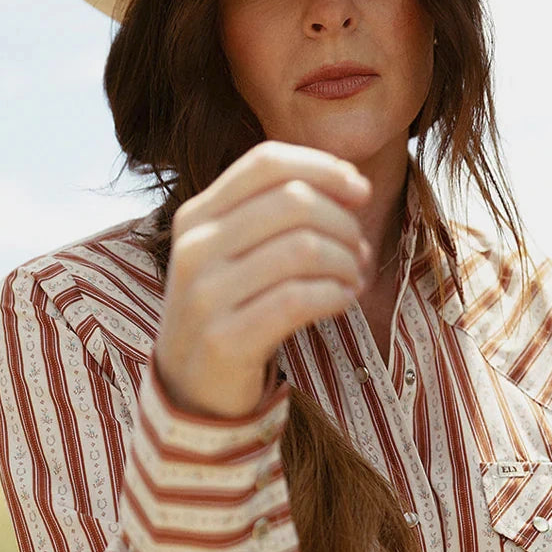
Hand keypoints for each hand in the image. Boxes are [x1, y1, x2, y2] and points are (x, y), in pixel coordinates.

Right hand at [153, 140, 372, 418]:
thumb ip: (275, 212)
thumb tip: (350, 184)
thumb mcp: (235, 251)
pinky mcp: (226, 340)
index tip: (360, 191)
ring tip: (353, 278)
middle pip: (293, 202)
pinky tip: (343, 301)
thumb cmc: (231, 308)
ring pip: (303, 249)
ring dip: (346, 262)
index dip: (323, 168)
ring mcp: (205, 295)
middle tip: (360, 250)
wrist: (191, 388)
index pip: (266, 163)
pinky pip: (298, 300)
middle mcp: (194, 248)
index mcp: (196, 215)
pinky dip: (335, 295)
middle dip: (343, 223)